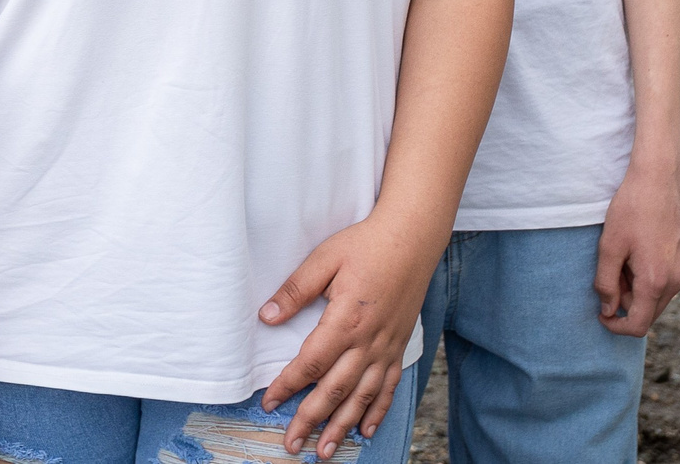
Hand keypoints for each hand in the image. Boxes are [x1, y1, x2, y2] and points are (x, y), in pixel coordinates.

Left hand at [257, 214, 431, 455]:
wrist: (412, 238)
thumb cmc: (365, 245)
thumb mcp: (324, 259)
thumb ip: (296, 290)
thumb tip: (267, 316)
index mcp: (345, 321)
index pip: (310, 364)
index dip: (287, 386)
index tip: (269, 403)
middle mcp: (368, 342)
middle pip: (334, 391)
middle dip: (310, 420)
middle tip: (292, 445)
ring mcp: (386, 348)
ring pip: (362, 398)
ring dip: (342, 427)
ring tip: (324, 451)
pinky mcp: (399, 346)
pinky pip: (388, 388)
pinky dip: (376, 412)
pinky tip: (365, 431)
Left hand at [595, 161, 679, 335]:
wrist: (660, 178)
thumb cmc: (631, 209)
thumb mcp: (609, 246)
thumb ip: (606, 283)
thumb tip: (608, 310)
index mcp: (656, 281)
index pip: (639, 325)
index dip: (616, 326)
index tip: (600, 314)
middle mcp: (677, 281)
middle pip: (649, 311)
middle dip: (626, 300)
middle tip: (610, 269)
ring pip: (658, 295)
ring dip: (638, 286)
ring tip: (624, 255)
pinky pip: (668, 279)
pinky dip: (651, 275)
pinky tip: (640, 247)